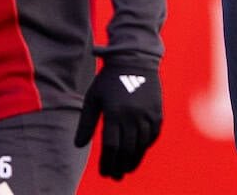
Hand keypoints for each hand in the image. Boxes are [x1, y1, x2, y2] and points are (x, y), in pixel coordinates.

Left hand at [74, 60, 162, 178]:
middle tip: (116, 176)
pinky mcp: (157, 110)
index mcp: (115, 113)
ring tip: (128, 168)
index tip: (105, 172)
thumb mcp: (93, 98)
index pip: (112, 146)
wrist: (135, 60)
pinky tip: (140, 150)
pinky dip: (147, 144)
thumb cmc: (110, 79)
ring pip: (142, 144)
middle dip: (121, 165)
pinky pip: (154, 133)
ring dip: (135, 159)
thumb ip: (87, 123)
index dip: (108, 162)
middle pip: (128, 149)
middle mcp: (133, 116)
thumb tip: (78, 145)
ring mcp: (147, 113)